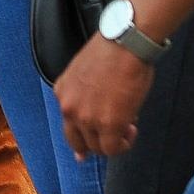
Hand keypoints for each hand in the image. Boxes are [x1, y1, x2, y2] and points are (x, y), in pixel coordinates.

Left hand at [55, 33, 153, 158]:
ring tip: (128, 128)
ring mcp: (87, 117)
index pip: (67, 124)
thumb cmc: (112, 51)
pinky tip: (131, 131)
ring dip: (114, 142)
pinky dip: (124, 145)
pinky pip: (113, 149)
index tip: (86, 150)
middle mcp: (69, 106)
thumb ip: (86, 95)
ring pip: (97, 147)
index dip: (81, 137)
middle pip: (77, 141)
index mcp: (62, 91)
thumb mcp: (86, 74)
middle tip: (114, 141)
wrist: (125, 43)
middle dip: (95, 145)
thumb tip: (97, 118)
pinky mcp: (108, 124)